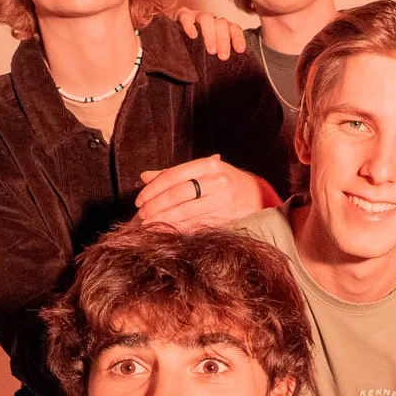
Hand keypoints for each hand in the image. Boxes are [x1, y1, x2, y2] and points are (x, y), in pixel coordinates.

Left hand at [136, 155, 276, 229]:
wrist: (256, 195)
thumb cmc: (224, 180)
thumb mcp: (202, 170)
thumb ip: (173, 173)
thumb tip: (144, 176)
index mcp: (208, 165)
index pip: (172, 176)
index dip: (152, 189)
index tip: (139, 200)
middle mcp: (216, 181)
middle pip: (177, 194)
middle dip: (155, 206)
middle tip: (141, 215)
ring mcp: (223, 200)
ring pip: (185, 212)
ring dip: (163, 219)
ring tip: (147, 224)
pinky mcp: (226, 217)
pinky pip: (196, 224)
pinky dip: (178, 229)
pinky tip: (166, 231)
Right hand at [176, 6, 248, 58]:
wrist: (173, 32)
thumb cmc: (197, 46)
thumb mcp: (212, 50)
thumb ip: (220, 54)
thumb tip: (231, 71)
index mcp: (222, 26)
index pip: (233, 28)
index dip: (238, 38)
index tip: (240, 50)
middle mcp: (211, 19)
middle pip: (221, 24)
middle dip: (224, 41)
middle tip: (223, 57)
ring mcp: (197, 16)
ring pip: (207, 19)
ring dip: (210, 35)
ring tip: (211, 51)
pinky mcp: (182, 15)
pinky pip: (186, 17)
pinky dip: (190, 26)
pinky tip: (193, 36)